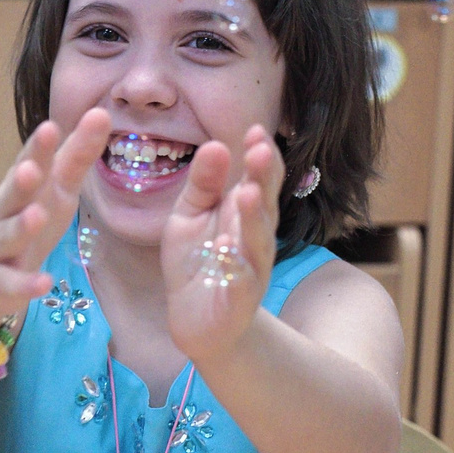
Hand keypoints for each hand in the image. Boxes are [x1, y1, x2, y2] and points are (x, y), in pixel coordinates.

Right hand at [0, 109, 109, 348]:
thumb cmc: (26, 222)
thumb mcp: (55, 189)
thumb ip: (76, 156)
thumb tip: (101, 113)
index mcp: (22, 188)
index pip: (30, 163)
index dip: (38, 148)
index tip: (50, 126)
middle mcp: (4, 213)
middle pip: (11, 195)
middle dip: (20, 182)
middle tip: (31, 167)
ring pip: (6, 236)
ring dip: (20, 226)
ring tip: (36, 216)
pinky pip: (10, 284)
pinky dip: (25, 284)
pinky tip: (43, 282)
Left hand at [162, 125, 282, 362]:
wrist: (200, 323)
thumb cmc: (197, 261)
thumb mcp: (191, 215)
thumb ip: (203, 184)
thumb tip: (215, 145)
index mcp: (244, 213)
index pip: (258, 178)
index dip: (260, 155)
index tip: (255, 129)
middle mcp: (255, 237)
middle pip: (263, 204)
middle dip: (263, 178)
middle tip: (260, 150)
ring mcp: (249, 268)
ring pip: (256, 240)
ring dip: (253, 217)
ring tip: (247, 193)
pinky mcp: (236, 299)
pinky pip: (239, 281)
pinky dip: (234, 267)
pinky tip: (227, 250)